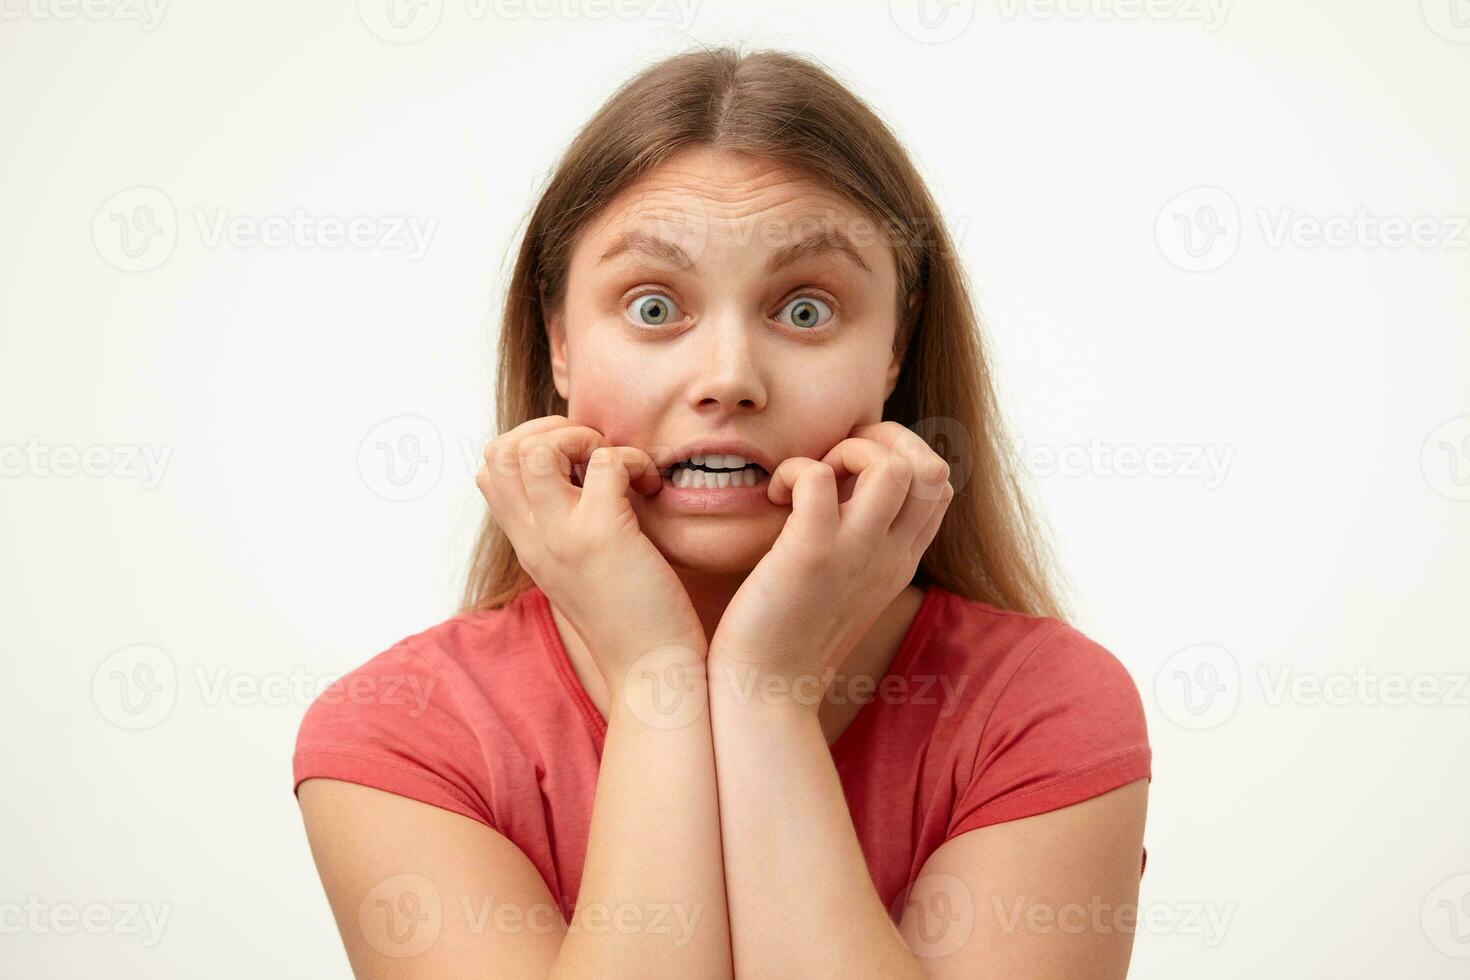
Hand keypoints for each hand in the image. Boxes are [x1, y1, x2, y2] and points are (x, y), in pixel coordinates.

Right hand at [475, 416, 706, 692]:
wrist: (652, 675)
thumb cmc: (631, 620)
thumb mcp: (579, 570)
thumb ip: (566, 529)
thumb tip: (582, 477)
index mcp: (526, 545)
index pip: (489, 471)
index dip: (529, 446)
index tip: (576, 464)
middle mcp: (534, 539)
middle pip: (500, 451)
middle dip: (550, 430)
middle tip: (594, 453)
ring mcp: (563, 536)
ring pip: (536, 449)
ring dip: (582, 438)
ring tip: (615, 465)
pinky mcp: (603, 535)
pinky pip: (605, 461)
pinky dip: (632, 459)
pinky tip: (650, 485)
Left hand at [708, 421, 953, 706]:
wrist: (766, 693)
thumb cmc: (790, 635)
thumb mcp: (845, 585)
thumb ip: (857, 543)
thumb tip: (840, 492)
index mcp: (900, 560)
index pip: (940, 486)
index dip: (902, 456)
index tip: (852, 471)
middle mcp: (889, 555)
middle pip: (932, 467)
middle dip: (884, 440)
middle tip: (834, 461)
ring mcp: (854, 554)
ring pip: (892, 466)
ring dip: (847, 451)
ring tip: (810, 478)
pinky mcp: (809, 554)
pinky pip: (816, 478)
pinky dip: (795, 470)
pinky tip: (775, 497)